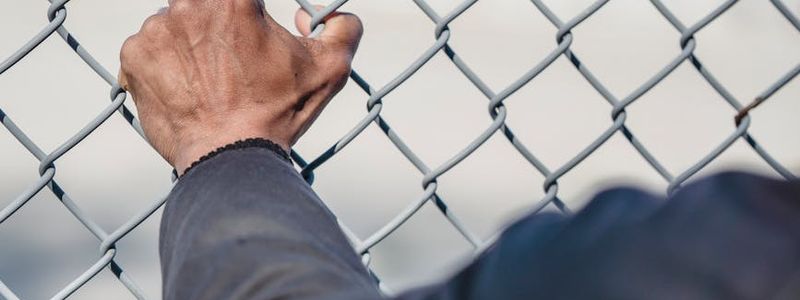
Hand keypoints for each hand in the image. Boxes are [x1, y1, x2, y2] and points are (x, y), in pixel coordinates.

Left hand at [119, 0, 361, 174]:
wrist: (228, 158)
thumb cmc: (278, 113)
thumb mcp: (331, 68)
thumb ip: (343, 27)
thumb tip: (319, 15)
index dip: (247, 16)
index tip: (250, 31)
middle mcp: (190, 3)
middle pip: (206, 3)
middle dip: (220, 26)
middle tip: (234, 59)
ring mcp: (156, 29)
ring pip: (176, 22)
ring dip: (191, 43)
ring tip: (211, 80)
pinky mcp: (133, 57)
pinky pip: (148, 49)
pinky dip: (165, 65)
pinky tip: (188, 90)